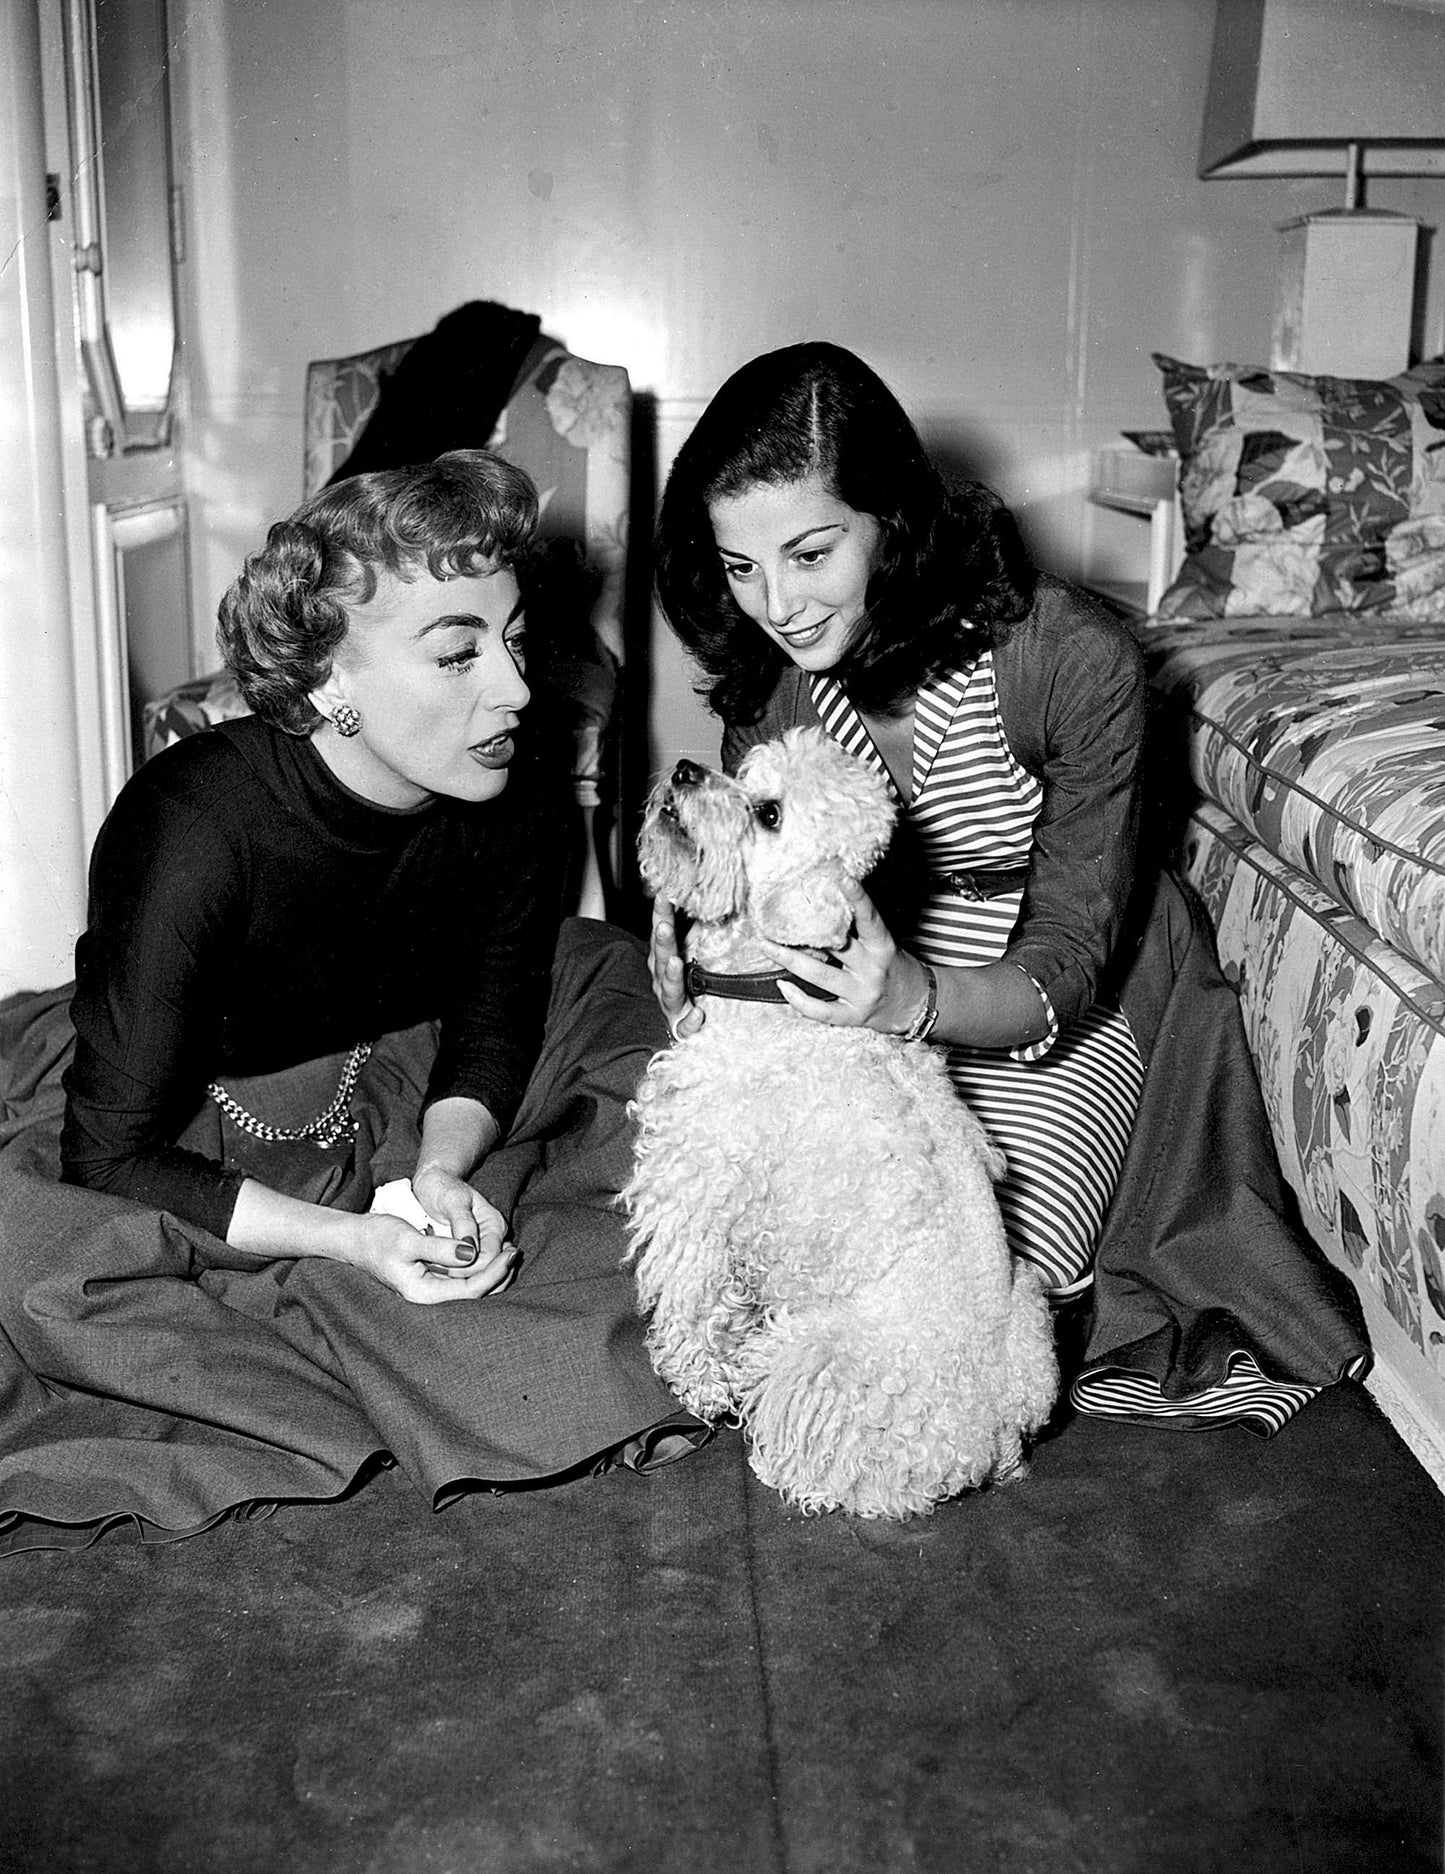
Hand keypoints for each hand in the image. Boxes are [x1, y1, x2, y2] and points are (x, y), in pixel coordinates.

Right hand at [349, 1211, 516, 1304]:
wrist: (357, 1238)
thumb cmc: (378, 1237)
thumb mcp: (409, 1239)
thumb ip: (441, 1248)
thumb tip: (471, 1254)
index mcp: (423, 1293)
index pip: (470, 1290)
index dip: (494, 1273)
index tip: (510, 1252)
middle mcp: (429, 1297)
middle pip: (475, 1295)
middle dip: (498, 1275)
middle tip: (515, 1251)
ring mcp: (432, 1289)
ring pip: (471, 1288)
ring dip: (492, 1272)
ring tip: (509, 1251)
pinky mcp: (433, 1279)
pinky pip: (464, 1279)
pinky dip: (481, 1268)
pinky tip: (492, 1253)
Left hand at [411, 1163, 512, 1264]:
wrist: (434, 1183)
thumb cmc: (442, 1188)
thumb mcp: (452, 1201)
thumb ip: (463, 1224)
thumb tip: (470, 1251)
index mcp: (494, 1225)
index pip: (489, 1258)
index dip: (467, 1268)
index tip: (440, 1266)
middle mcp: (493, 1238)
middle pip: (485, 1270)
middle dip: (461, 1274)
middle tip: (433, 1269)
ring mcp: (484, 1246)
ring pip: (477, 1274)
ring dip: (456, 1277)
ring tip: (433, 1269)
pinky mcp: (472, 1251)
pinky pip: (467, 1271)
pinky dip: (453, 1274)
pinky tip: (436, 1269)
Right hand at [650, 895, 703, 1038]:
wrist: (688, 1026)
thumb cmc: (689, 985)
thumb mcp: (693, 953)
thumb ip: (698, 931)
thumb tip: (707, 901)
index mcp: (663, 961)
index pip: (661, 934)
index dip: (661, 915)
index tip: (664, 895)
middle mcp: (662, 981)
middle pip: (661, 959)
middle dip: (663, 942)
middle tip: (665, 926)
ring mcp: (670, 1004)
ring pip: (669, 990)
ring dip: (672, 975)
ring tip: (677, 963)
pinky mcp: (681, 1027)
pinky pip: (684, 1026)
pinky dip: (690, 1021)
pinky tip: (699, 1014)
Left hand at [760, 880, 930, 1033]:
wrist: (917, 1006)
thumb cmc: (896, 968)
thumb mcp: (885, 945)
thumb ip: (860, 929)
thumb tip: (830, 900)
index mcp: (883, 948)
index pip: (870, 919)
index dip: (858, 899)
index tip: (843, 879)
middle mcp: (872, 970)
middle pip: (834, 946)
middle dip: (803, 932)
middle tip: (775, 918)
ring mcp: (861, 994)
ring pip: (820, 975)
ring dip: (790, 960)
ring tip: (767, 946)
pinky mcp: (853, 1016)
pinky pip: (821, 1010)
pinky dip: (799, 1000)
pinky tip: (783, 985)